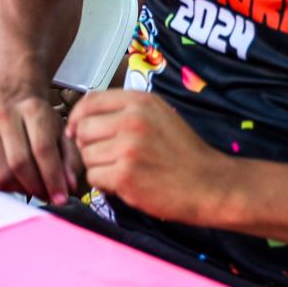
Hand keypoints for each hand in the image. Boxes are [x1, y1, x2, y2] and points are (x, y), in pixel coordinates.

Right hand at [0, 89, 78, 201]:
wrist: (13, 101)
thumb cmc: (42, 121)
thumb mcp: (64, 133)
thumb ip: (71, 159)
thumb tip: (69, 186)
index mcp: (33, 110)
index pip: (42, 150)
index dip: (52, 178)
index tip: (61, 198)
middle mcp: (6, 117)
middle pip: (19, 164)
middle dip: (36, 187)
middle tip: (47, 194)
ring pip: (3, 175)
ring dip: (21, 189)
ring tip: (33, 186)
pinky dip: (6, 188)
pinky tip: (17, 182)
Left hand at [67, 90, 232, 225]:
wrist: (210, 184)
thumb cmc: (183, 152)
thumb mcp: (158, 115)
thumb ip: (124, 111)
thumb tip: (83, 116)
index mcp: (140, 102)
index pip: (90, 101)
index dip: (78, 117)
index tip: (77, 130)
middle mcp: (132, 120)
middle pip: (83, 130)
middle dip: (88, 145)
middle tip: (108, 157)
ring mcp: (128, 148)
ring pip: (86, 156)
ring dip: (98, 166)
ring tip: (122, 170)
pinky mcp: (125, 175)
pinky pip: (94, 177)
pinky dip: (104, 184)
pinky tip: (124, 183)